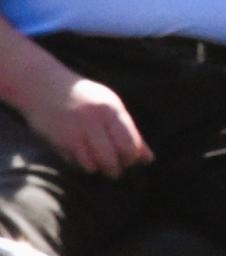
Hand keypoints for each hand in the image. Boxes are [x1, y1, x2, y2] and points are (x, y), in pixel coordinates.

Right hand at [25, 75, 151, 177]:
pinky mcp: (59, 141)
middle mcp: (94, 121)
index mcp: (111, 110)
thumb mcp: (111, 107)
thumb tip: (149, 159)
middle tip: (116, 169)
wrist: (45, 86)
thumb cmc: (85, 98)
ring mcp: (75, 131)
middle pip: (112, 157)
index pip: (130, 143)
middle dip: (117, 168)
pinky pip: (76, 163)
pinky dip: (83, 165)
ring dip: (99, 169)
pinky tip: (84, 159)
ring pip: (93, 164)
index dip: (133, 157)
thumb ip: (130, 132)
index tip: (130, 160)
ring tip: (101, 166)